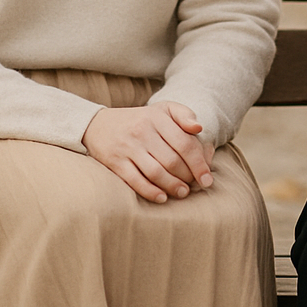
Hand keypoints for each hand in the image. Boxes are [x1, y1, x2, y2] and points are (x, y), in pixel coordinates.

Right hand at [82, 101, 215, 203]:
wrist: (98, 125)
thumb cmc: (140, 120)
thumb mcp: (162, 110)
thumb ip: (184, 115)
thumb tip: (199, 129)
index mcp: (157, 117)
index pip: (184, 143)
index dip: (199, 163)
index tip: (207, 179)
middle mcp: (142, 131)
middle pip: (172, 160)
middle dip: (187, 177)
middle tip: (194, 186)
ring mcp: (128, 147)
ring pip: (156, 172)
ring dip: (172, 186)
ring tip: (182, 192)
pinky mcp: (115, 162)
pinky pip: (135, 180)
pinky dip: (151, 191)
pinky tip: (162, 197)